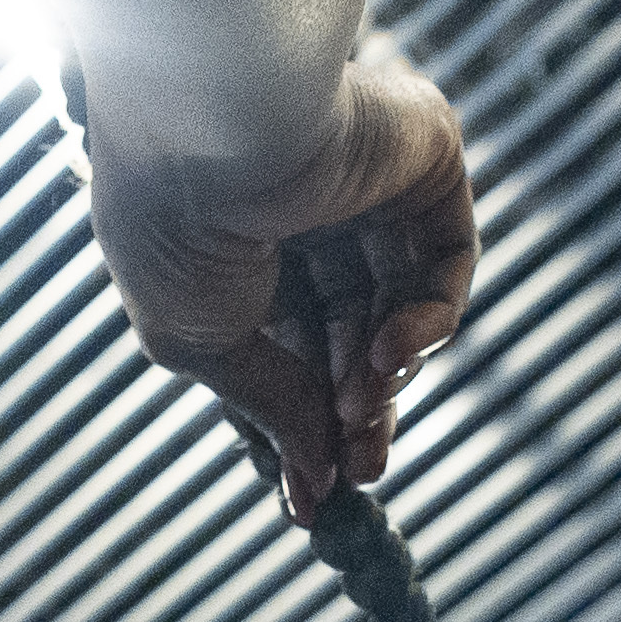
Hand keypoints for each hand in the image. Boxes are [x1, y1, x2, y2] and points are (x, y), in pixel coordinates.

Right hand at [87, 59, 476, 516]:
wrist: (208, 127)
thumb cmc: (173, 227)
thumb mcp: (203, 343)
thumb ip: (268, 408)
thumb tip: (315, 488)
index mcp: (232, 235)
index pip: (284, 338)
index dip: (301, 415)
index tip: (315, 494)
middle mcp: (299, 203)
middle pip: (347, 330)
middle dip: (353, 408)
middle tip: (360, 473)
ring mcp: (366, 179)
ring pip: (398, 305)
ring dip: (384, 377)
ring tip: (358, 412)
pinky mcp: (424, 157)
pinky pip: (447, 260)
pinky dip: (430, 323)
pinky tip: (391, 353)